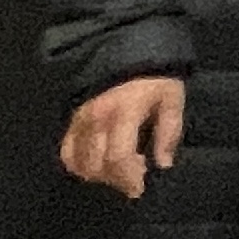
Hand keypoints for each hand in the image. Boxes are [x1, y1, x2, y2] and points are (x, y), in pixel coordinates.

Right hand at [61, 75, 185, 197]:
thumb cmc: (155, 77)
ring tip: (120, 169)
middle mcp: (96, 119)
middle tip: (135, 176)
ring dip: (99, 175)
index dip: (128, 178)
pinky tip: (99, 164)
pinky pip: (67, 152)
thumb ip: (168, 132)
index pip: (118, 156)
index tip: (140, 189)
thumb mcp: (171, 99)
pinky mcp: (69, 121)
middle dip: (117, 179)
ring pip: (79, 163)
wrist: (126, 48)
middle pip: (97, 164)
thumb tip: (162, 165)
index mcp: (124, 112)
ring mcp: (79, 120)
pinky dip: (80, 165)